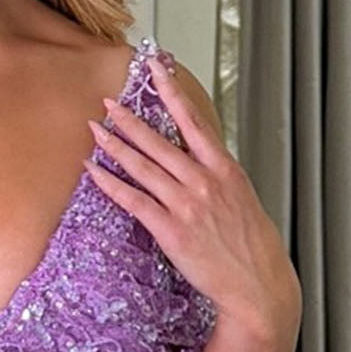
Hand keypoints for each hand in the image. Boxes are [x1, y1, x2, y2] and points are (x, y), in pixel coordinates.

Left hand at [83, 55, 301, 343]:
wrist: (256, 282)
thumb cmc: (251, 246)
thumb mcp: (241, 200)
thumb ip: (218, 178)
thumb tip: (200, 164)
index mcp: (224, 168)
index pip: (194, 120)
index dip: (172, 92)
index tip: (156, 68)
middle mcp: (204, 180)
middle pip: (160, 141)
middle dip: (130, 119)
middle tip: (108, 102)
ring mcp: (187, 204)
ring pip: (143, 167)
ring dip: (115, 146)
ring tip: (95, 130)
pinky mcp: (171, 230)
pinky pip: (134, 201)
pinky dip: (110, 184)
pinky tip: (94, 171)